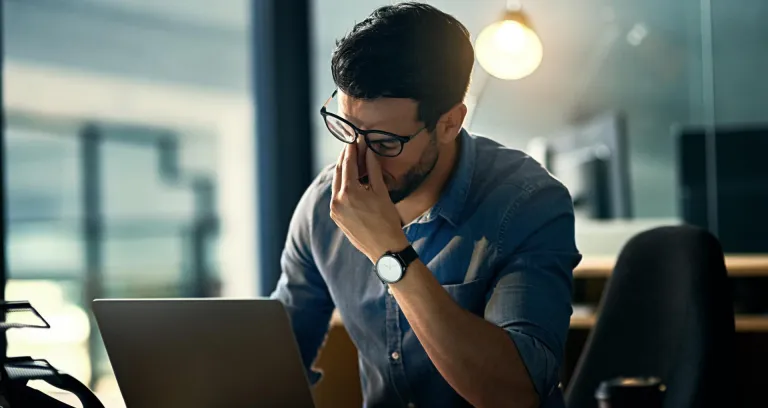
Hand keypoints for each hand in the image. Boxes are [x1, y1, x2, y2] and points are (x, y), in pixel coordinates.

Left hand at [330, 143, 408, 262]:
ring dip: (343, 171)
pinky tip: (351, 181)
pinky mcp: (336, 217)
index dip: (352, 149)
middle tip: (352, 146)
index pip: (348, 163)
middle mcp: (337, 200)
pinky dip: (343, 186)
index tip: (355, 139)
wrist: (385, 248)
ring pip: (337, 184)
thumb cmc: (387, 220)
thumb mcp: (381, 192)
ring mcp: (335, 210)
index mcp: (349, 192)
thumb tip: (369, 151)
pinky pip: (337, 196)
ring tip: (352, 161)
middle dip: (345, 158)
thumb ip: (373, 169)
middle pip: (339, 172)